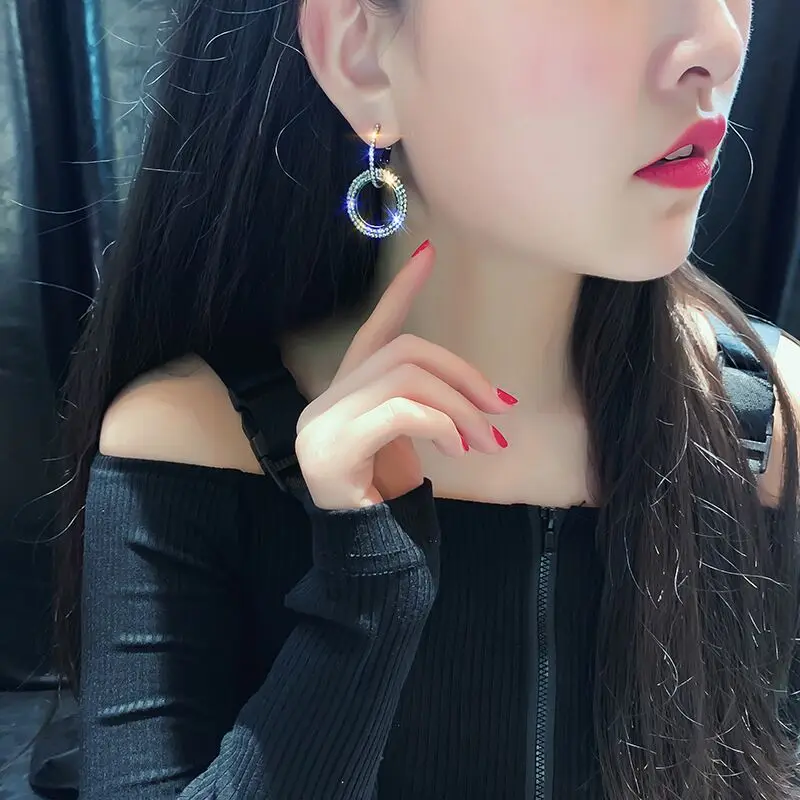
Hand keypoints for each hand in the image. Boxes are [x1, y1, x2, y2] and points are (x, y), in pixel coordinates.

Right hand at [294, 242, 516, 509]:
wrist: (366, 554)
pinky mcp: (331, 447)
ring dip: (459, 406)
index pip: (374, 330)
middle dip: (462, 374)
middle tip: (502, 407)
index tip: (427, 254)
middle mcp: (328, 398)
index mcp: (347, 392)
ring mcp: (322, 421)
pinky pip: (398, 411)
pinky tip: (458, 448)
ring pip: (405, 378)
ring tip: (487, 439)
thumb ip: (426, 406)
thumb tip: (483, 396)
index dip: (400, 291)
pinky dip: (440, 423)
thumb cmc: (389, 496)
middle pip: (403, 352)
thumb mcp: (412, 441)